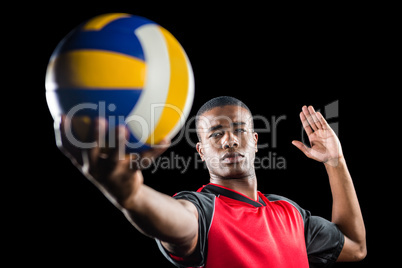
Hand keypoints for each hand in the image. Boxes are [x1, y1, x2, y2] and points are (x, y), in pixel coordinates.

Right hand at [54, 115, 169, 206]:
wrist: (124, 195)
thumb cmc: (110, 168)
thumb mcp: (99, 157)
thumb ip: (94, 137)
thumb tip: (94, 108)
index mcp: (85, 162)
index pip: (68, 149)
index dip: (62, 133)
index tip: (60, 116)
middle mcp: (96, 168)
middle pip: (90, 152)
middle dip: (92, 136)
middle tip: (97, 119)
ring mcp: (113, 173)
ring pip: (115, 157)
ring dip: (118, 142)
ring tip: (123, 127)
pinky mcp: (130, 175)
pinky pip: (144, 159)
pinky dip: (156, 149)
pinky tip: (166, 138)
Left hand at [292, 105, 342, 165]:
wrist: (332, 158)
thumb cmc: (321, 157)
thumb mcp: (309, 152)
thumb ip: (301, 146)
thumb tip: (293, 142)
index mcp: (312, 137)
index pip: (306, 126)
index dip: (304, 119)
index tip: (301, 113)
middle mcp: (317, 133)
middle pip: (311, 121)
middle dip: (307, 114)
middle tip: (304, 107)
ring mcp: (323, 131)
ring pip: (317, 121)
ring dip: (313, 114)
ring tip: (310, 107)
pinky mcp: (329, 131)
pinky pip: (324, 123)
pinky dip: (320, 118)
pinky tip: (317, 113)